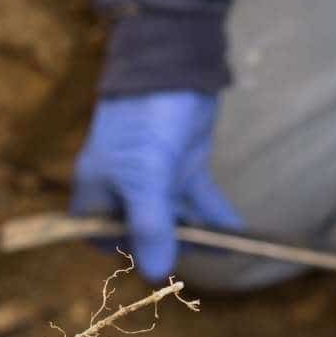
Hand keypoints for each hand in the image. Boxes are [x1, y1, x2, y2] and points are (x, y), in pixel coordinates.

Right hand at [71, 91, 242, 279]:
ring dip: (199, 236)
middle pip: (142, 231)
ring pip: (175, 218)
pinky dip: (216, 217)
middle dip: (170, 246)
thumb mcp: (146, 175)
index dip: (121, 248)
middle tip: (203, 254)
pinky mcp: (183, 165)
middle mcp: (123, 186)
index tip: (152, 255)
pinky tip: (237, 234)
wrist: (176, 62)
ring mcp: (155, 177)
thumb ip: (151, 224)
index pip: (98, 234)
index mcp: (98, 189)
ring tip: (230, 251)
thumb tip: (155, 274)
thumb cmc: (147, 117)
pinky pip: (199, 201)